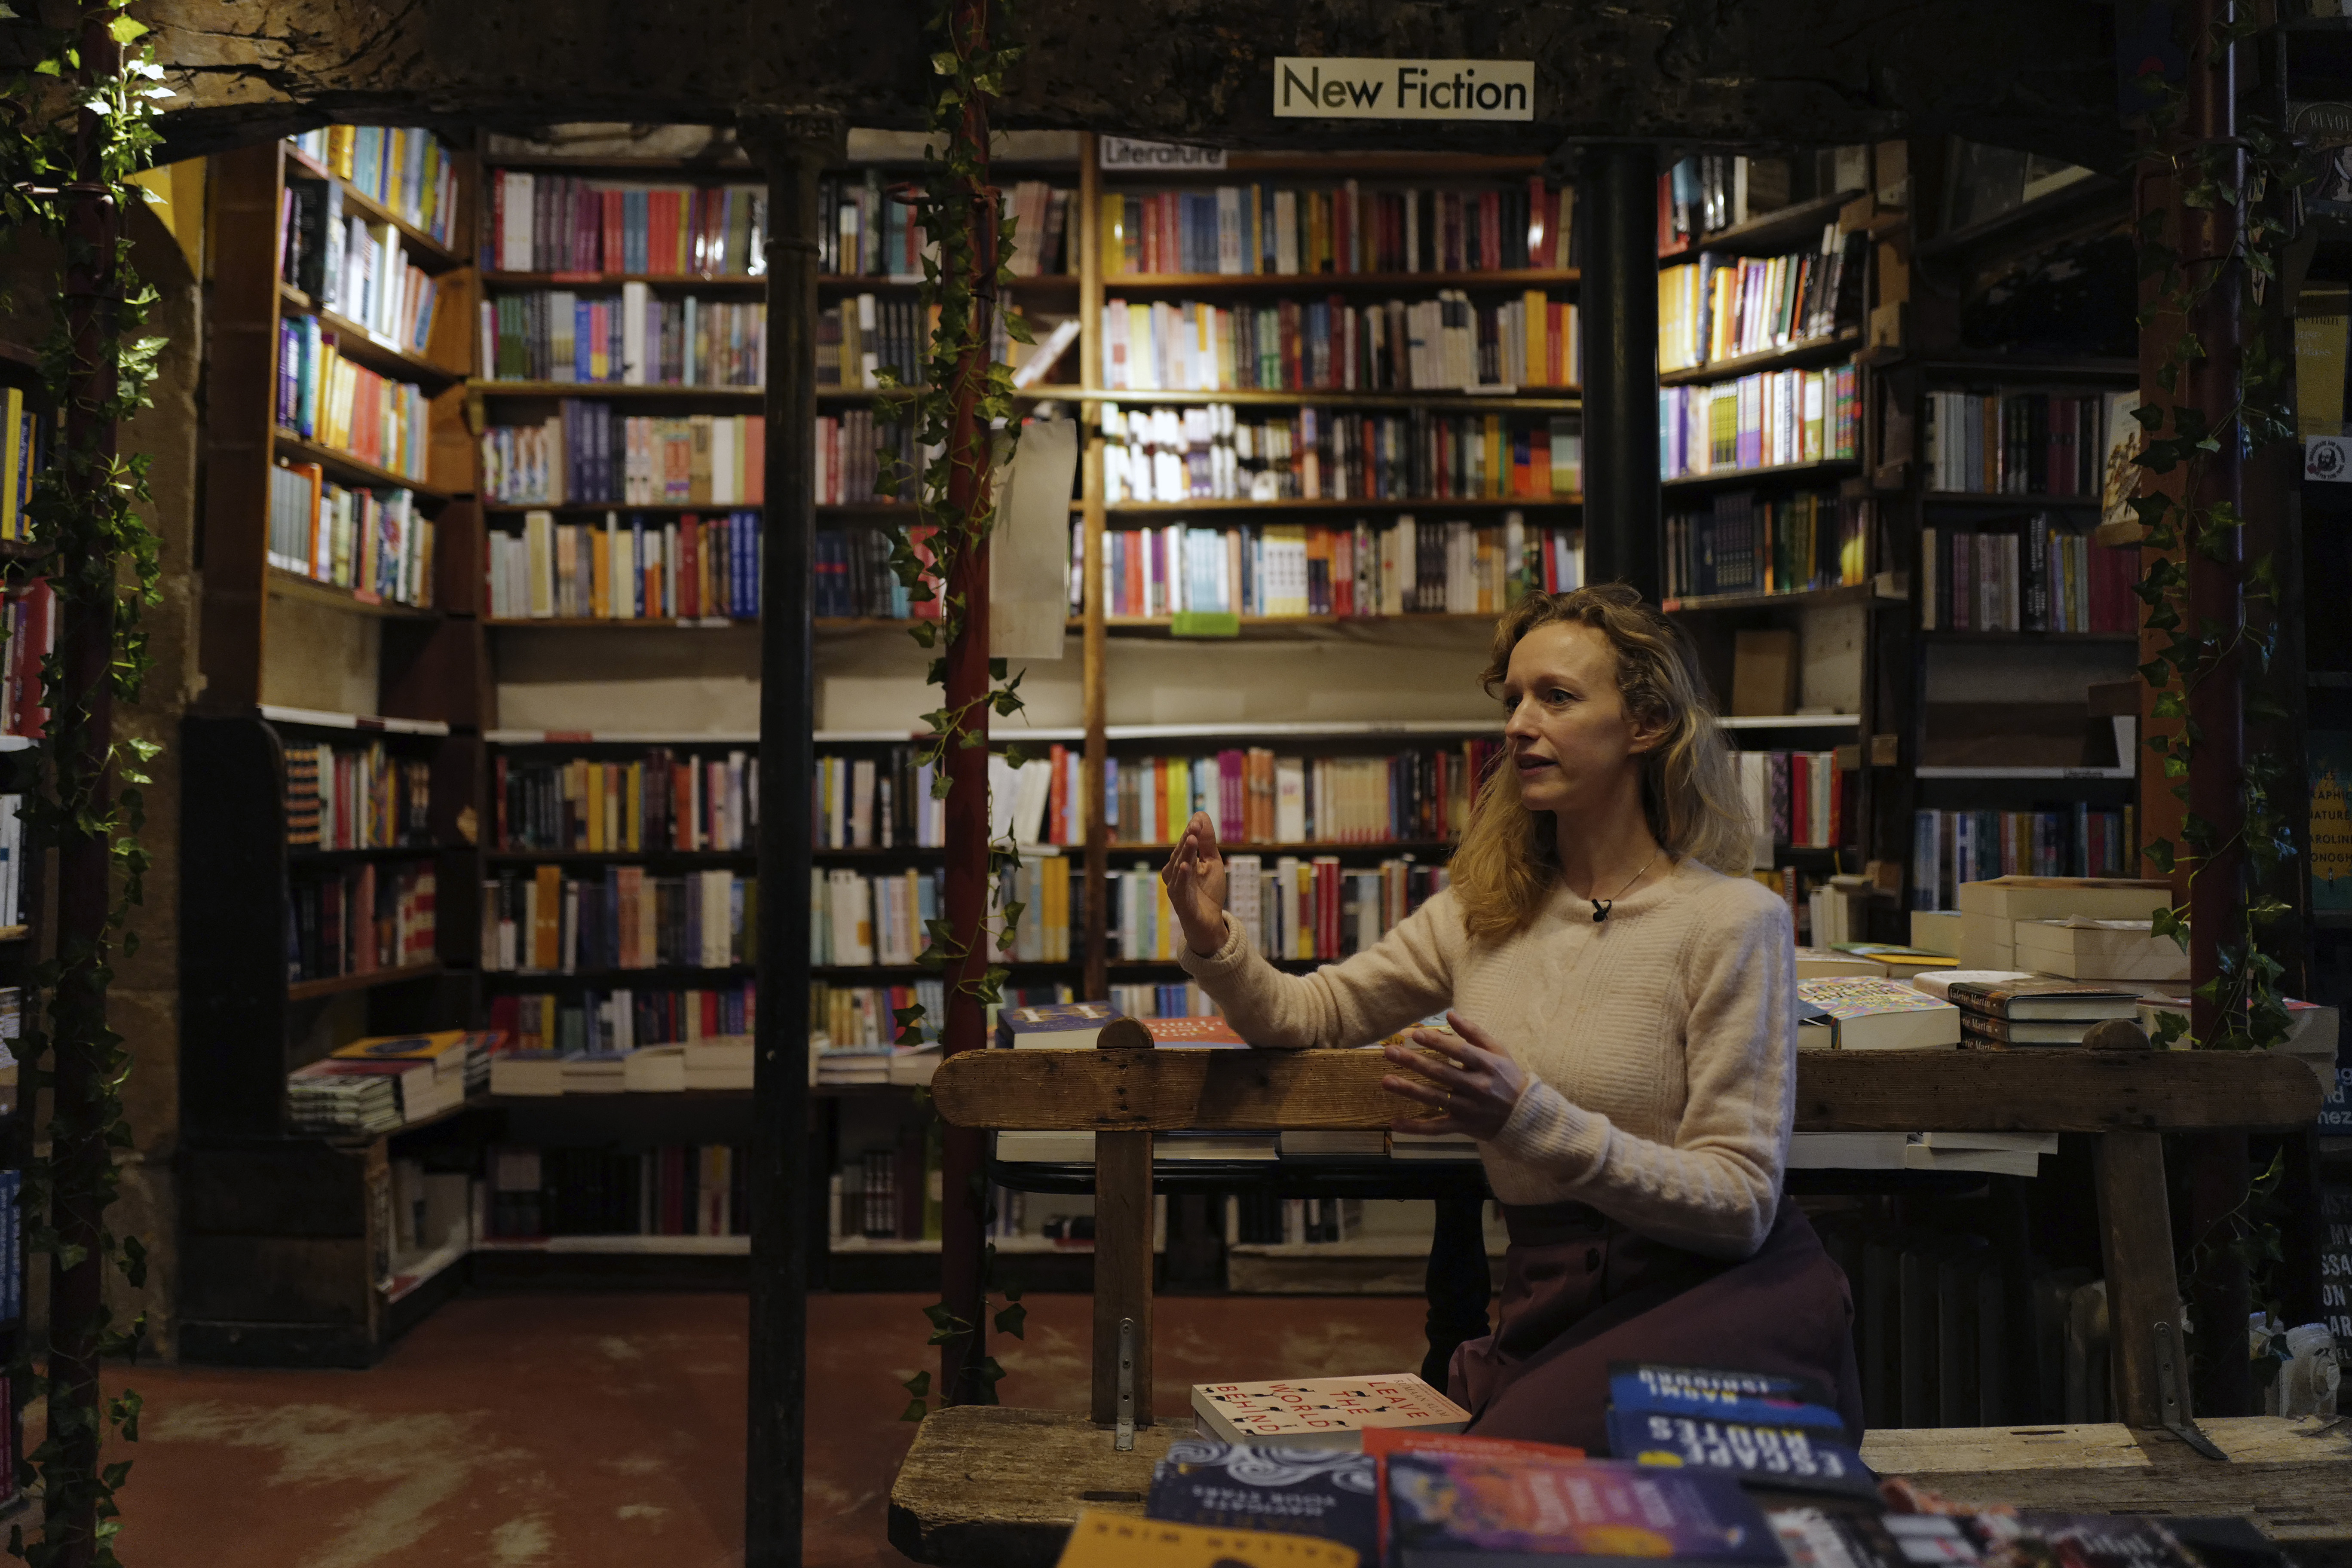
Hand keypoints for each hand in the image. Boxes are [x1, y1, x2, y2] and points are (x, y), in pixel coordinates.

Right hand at [1160, 811, 1229, 956]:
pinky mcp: (1181, 903)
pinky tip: (1186, 866)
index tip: (1198, 819)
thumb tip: (1200, 814)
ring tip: (1191, 839)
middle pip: (1180, 854)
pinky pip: (1180, 888)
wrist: (1210, 923)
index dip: (1191, 832)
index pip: (1185, 844)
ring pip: (1179, 868)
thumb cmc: (1208, 891)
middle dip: (1187, 840)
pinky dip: (1183, 877)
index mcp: (1181, 863)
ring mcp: (1176, 889)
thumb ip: (1207, 841)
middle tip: (1194, 826)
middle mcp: (1174, 875)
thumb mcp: (1212, 862)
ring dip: (1185, 853)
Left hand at [1382, 1010, 1527, 1141]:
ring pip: (1435, 1098)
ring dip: (1409, 1090)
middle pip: (1441, 1073)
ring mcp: (1468, 1109)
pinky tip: (1394, 1123)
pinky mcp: (1462, 1126)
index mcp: (1487, 1065)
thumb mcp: (1498, 1051)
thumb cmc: (1507, 1078)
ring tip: (1386, 1081)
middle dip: (1414, 1062)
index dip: (1437, 1042)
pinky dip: (1415, 1128)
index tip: (1415, 1034)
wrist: (1525, 1116)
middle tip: (1390, 1052)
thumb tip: (1450, 1014)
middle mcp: (1477, 1087)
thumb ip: (1474, 1033)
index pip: (1459, 1052)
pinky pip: (1436, 1128)